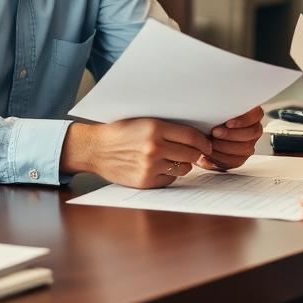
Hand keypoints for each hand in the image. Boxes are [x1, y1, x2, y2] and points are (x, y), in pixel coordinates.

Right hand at [62, 119, 211, 187]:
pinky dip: (169, 174)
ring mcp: (150, 166)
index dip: (203, 141)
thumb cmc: (121, 132)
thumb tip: (196, 137)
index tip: (206, 144)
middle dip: (196, 153)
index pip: (191, 136)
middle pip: (191, 154)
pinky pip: (170, 179)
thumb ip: (168, 128)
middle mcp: (154, 147)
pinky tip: (159, 167)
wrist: (96, 148)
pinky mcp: (145, 181)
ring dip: (183, 164)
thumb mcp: (144, 121)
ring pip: (183, 168)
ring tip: (174, 158)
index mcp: (155, 128)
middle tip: (196, 152)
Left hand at [198, 104, 263, 170]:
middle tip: (215, 132)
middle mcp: (253, 130)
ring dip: (225, 146)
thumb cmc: (209, 121)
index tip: (228, 123)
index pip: (256, 114)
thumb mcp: (214, 111)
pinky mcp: (240, 158)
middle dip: (231, 134)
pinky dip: (221, 158)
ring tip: (210, 143)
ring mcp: (248, 145)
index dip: (243, 120)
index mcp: (251, 114)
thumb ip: (220, 108)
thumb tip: (218, 105)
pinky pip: (236, 161)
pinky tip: (210, 154)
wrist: (201, 137)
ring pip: (245, 148)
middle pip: (252, 133)